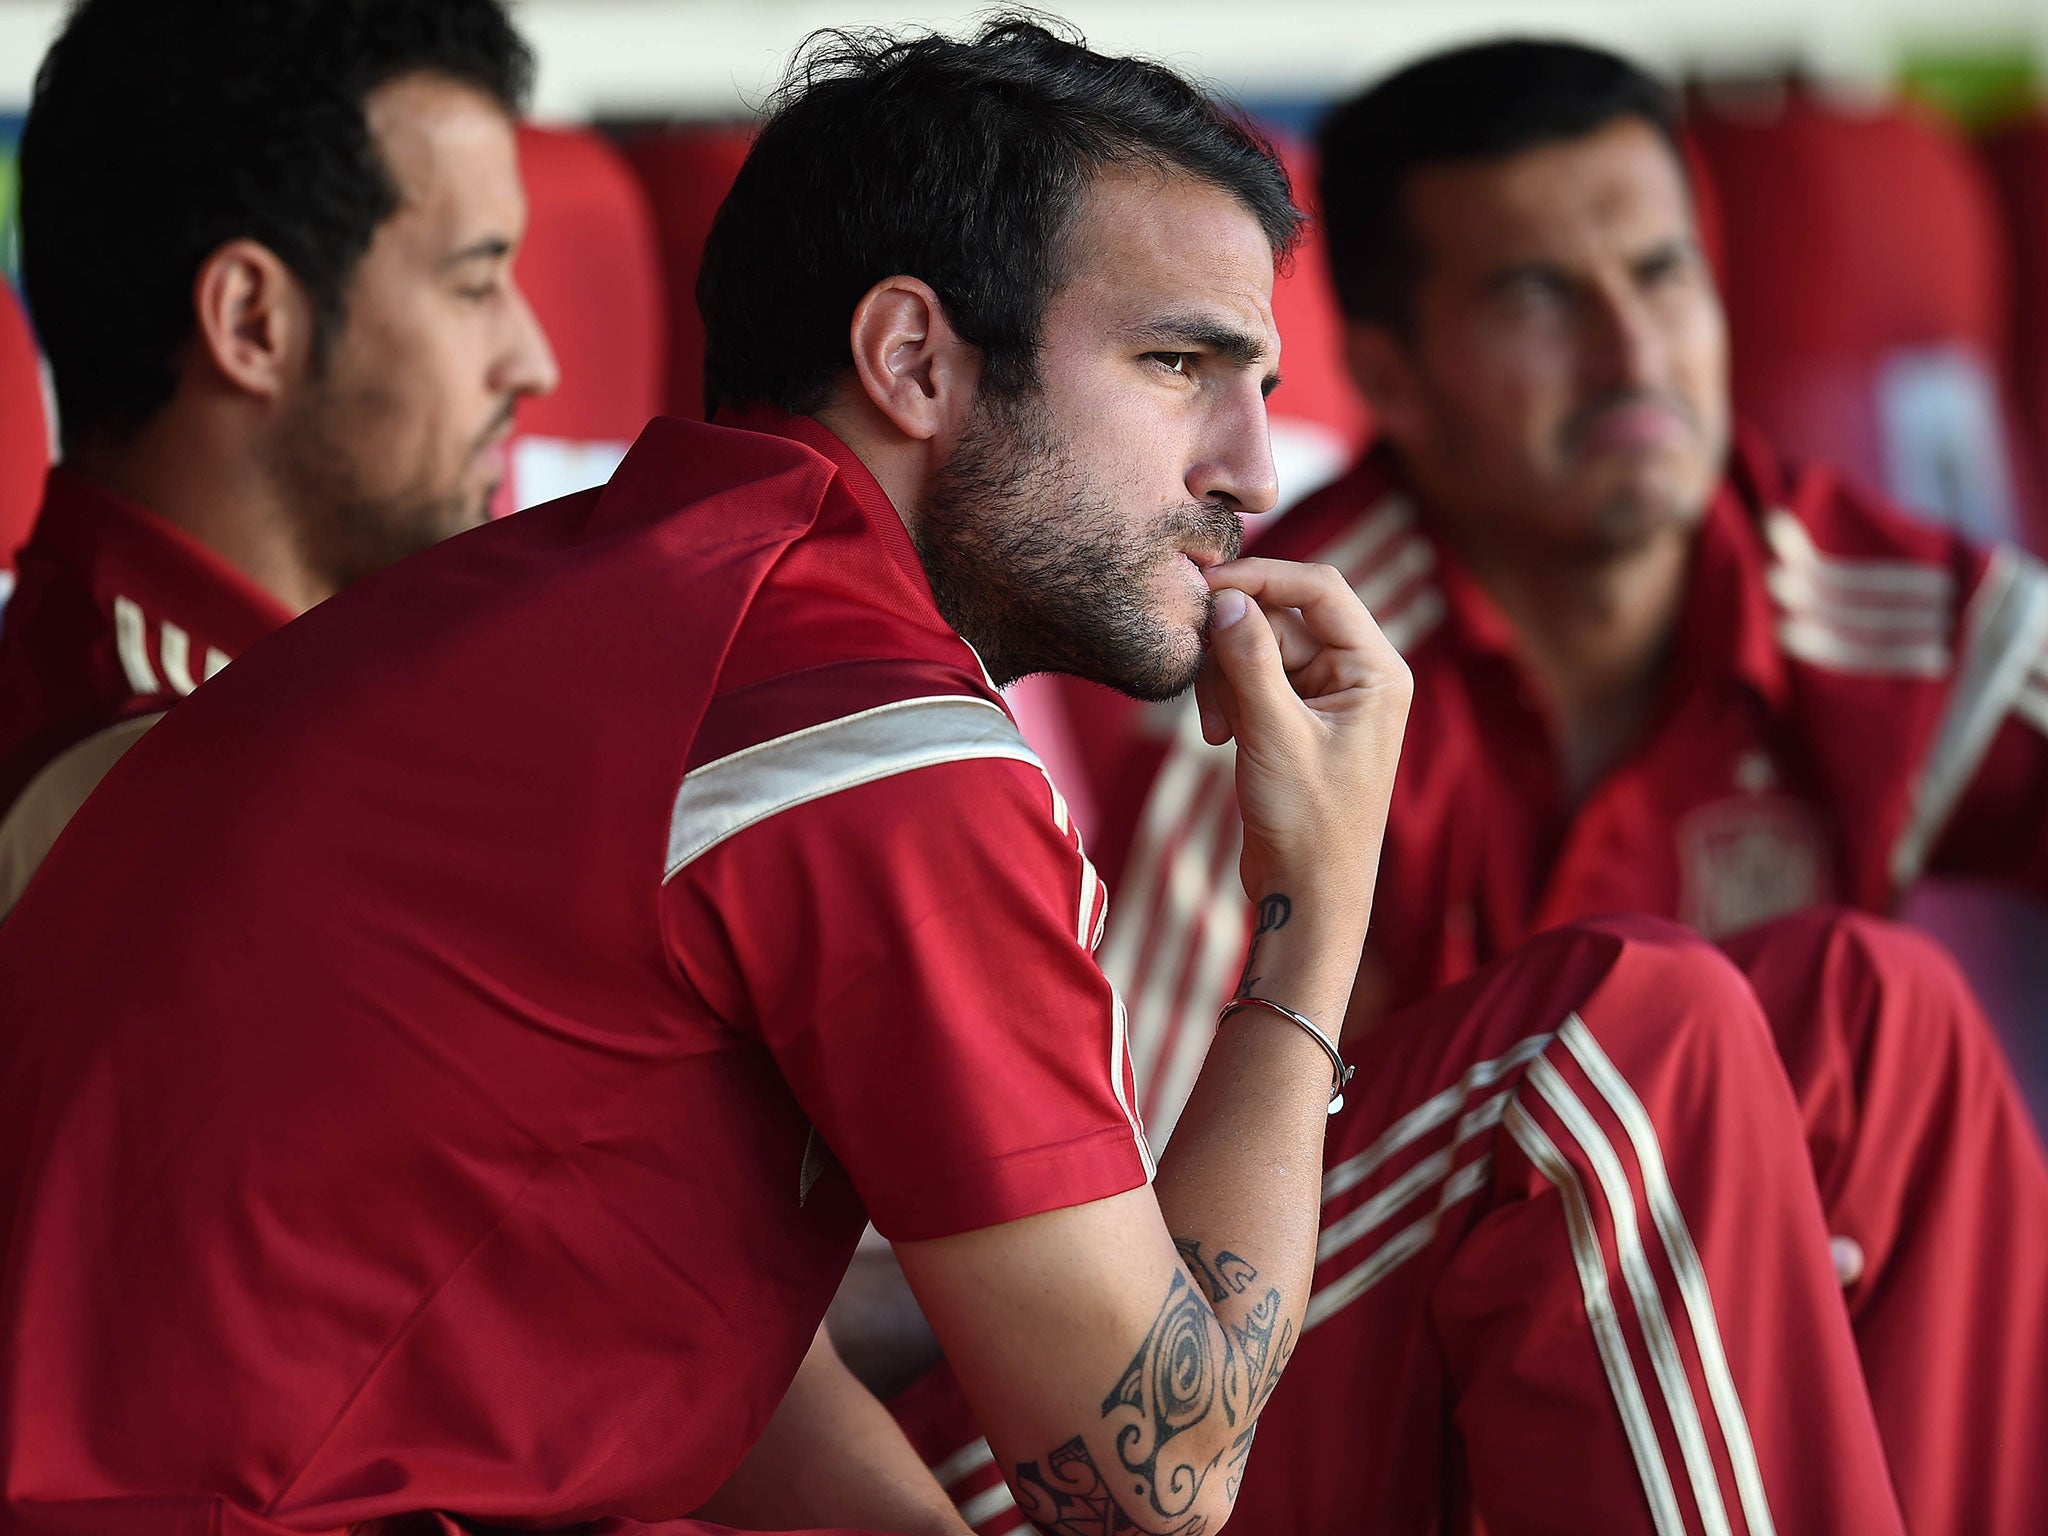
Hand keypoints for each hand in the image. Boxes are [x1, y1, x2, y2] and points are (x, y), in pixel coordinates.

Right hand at [1194, 558, 1411, 928]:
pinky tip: (1221, 741)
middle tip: (1205, 693)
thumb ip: (1249, 662)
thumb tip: (1226, 599)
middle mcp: (1358, 674)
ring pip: (1257, 648)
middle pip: (1280, 618)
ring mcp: (1327, 695)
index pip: (1320, 587)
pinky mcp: (1296, 716)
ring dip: (1226, 681)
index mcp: (1376, 669)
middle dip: (1235, 649)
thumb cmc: (1308, 824)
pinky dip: (1228, 701)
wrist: (1308, 894)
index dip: (1262, 578)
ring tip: (1217, 733)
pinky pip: (1252, 679)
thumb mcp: (1273, 735)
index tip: (1207, 586)